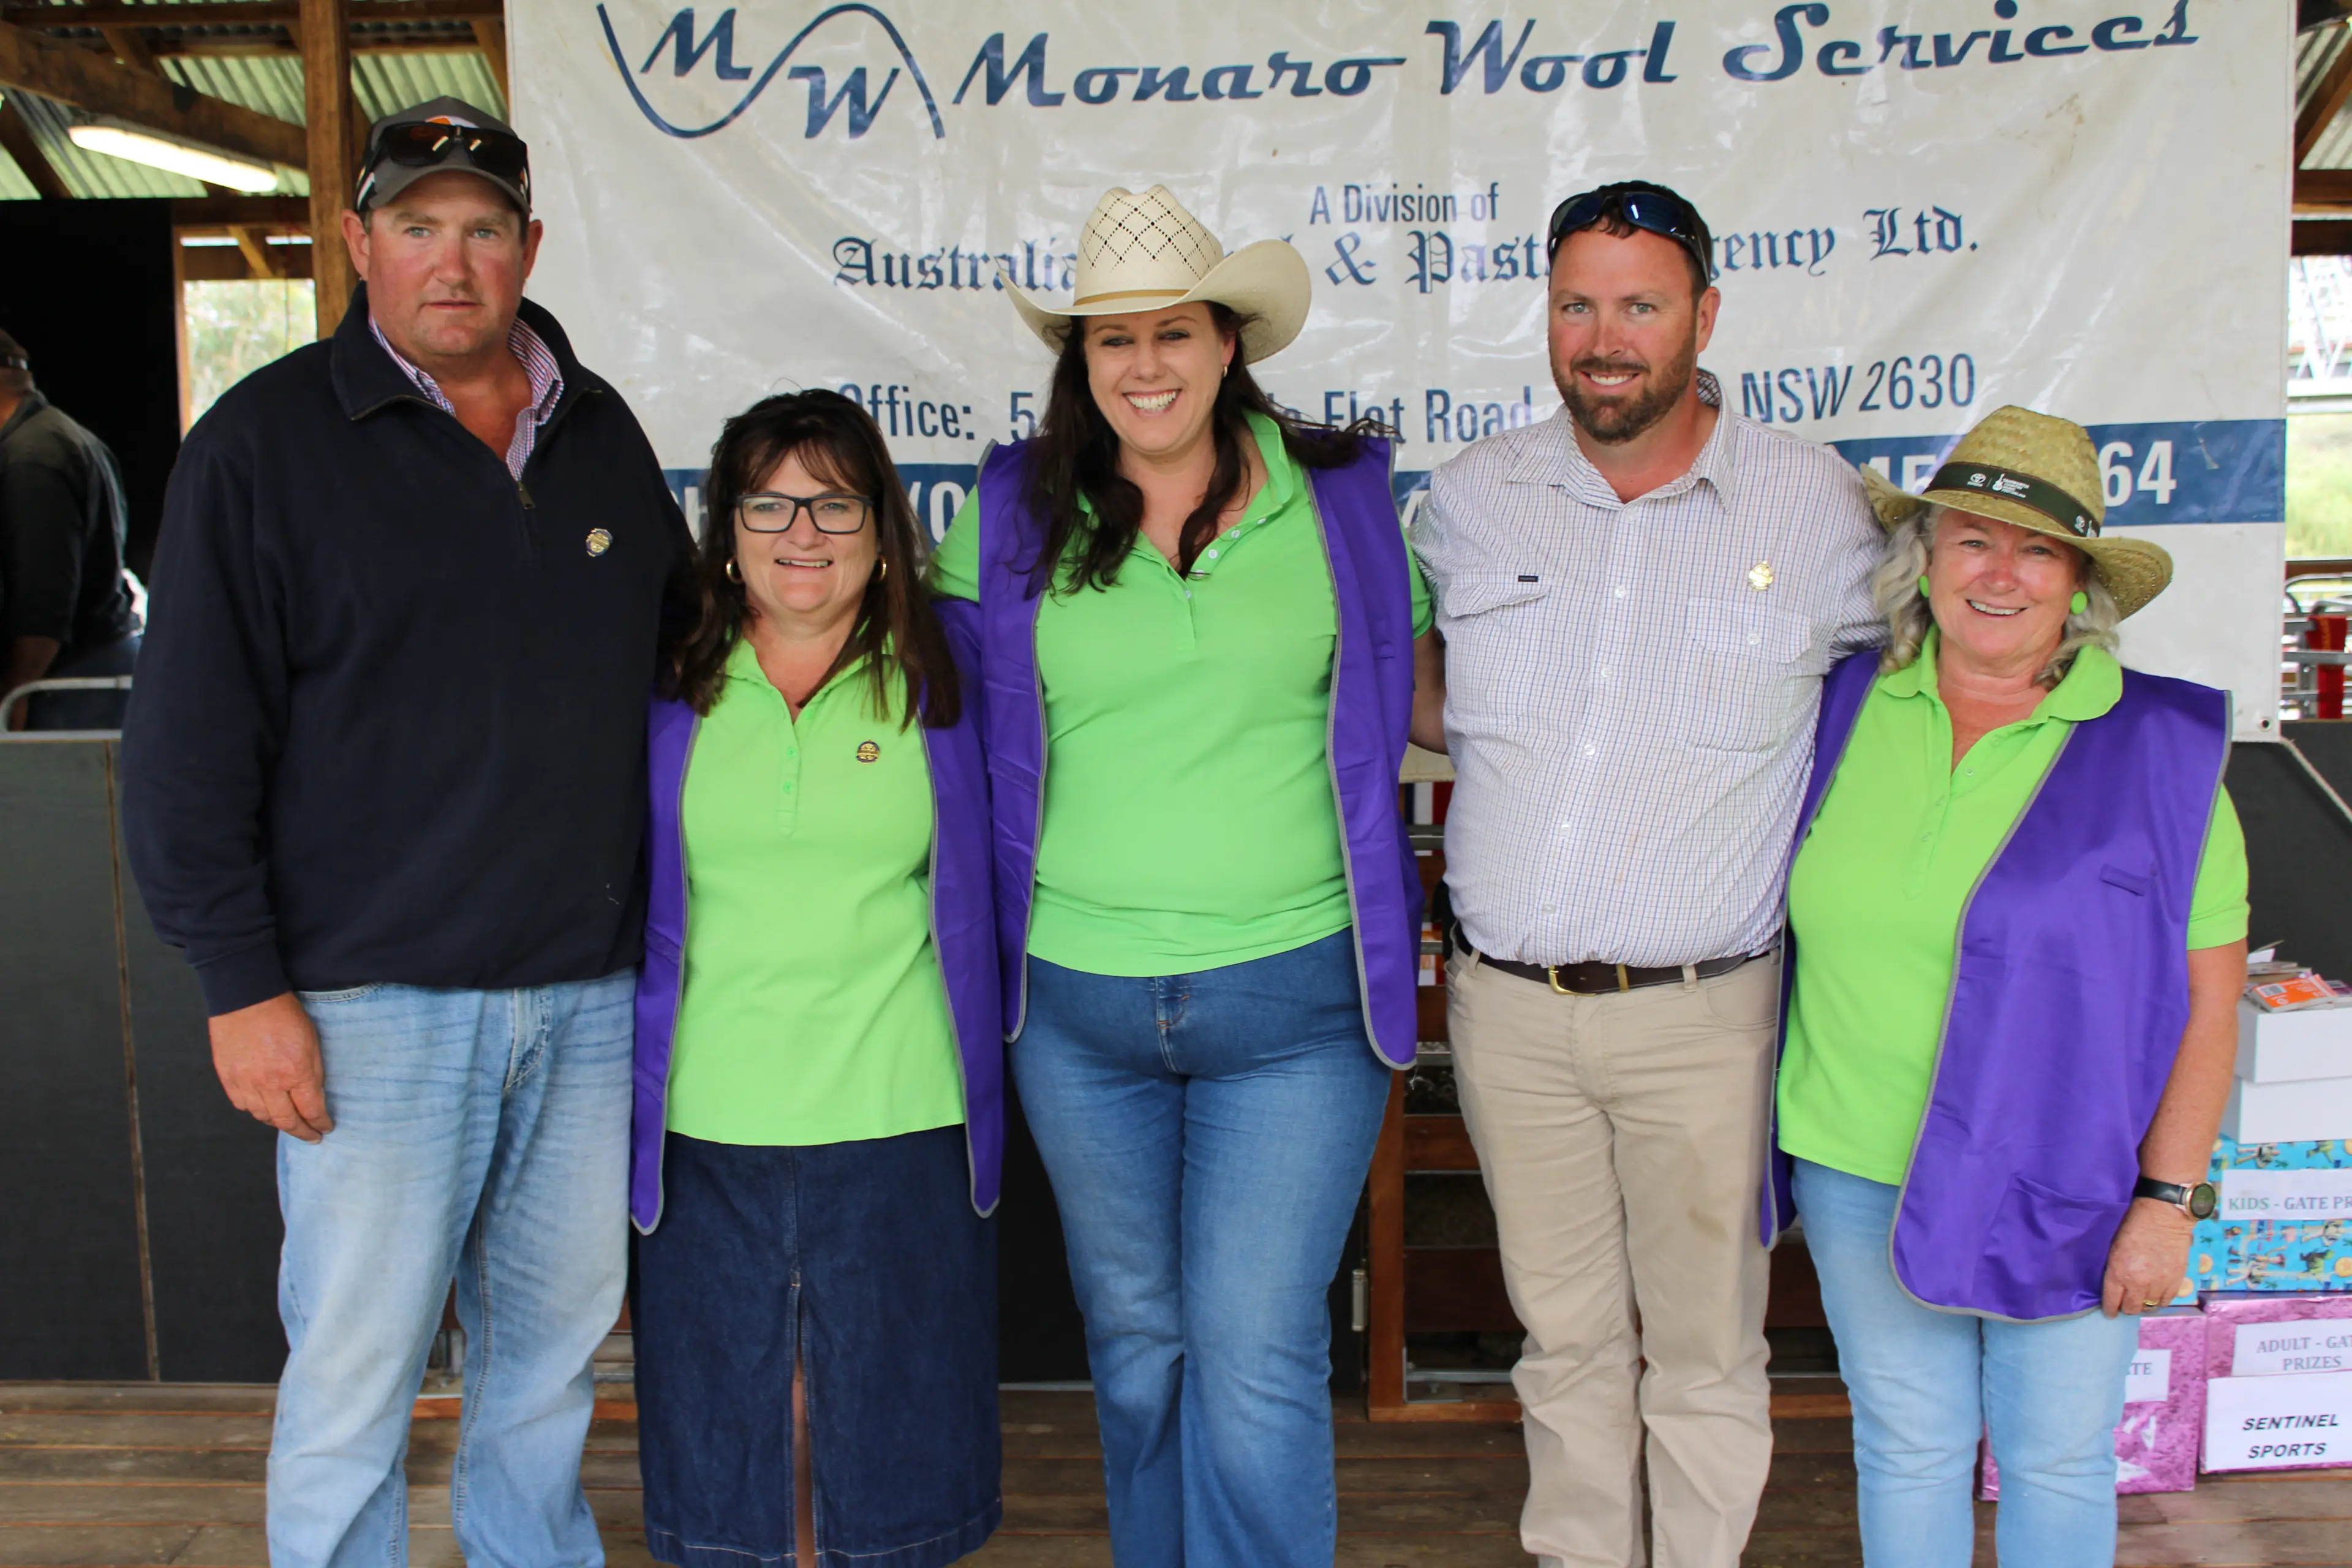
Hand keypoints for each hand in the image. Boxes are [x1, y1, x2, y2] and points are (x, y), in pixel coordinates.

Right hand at [209, 992, 332, 1141]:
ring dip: (277, 1123)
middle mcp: (268, 1083)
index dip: (320, 1123)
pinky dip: (254, 1110)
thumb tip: (315, 1097)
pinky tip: (263, 1108)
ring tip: (288, 1123)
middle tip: (311, 1137)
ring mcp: (244, 1082)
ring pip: (261, 1116)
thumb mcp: (313, 1043)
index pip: (311, 1110)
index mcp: (295, 1073)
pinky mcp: (226, 1076)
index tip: (326, 1128)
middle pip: (286, 1120)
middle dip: (301, 1132)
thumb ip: (314, 1073)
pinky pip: (241, 1104)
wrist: (248, 997)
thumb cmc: (285, 1015)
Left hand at [2101, 1197, 2193, 1317]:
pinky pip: (2166, 1301)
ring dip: (2144, 1304)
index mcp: (2118, 1272)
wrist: (2163, 1217)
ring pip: (2149, 1307)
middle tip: (2127, 1303)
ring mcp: (2158, 1284)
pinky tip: (2156, 1296)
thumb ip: (2116, 1270)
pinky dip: (2160, 1301)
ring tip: (2142, 1299)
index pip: (2112, 1301)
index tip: (2110, 1313)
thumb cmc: (2134, 1227)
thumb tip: (2117, 1286)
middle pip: (2132, 1308)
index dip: (2110, 1310)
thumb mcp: (2114, 1248)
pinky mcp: (2175, 1281)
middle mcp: (2138, 1283)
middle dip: (2127, 1308)